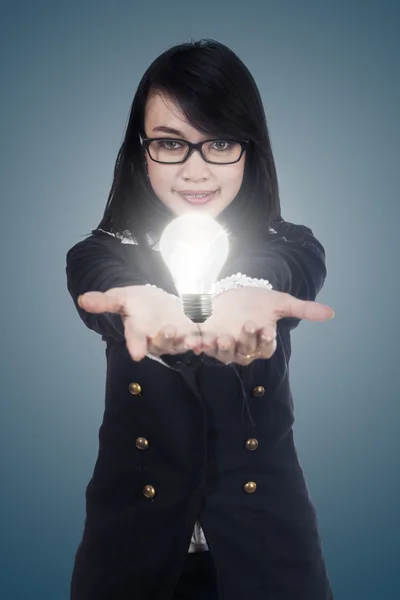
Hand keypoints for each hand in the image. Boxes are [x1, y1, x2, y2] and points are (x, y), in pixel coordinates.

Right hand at [77, 285, 200, 361]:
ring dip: (187, 342)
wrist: (158, 301)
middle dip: (165, 338)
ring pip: (181, 344)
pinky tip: (211, 339)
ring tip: (193, 338)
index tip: (137, 352)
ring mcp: (176, 340)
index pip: (135, 341)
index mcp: (138, 333)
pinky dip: (205, 341)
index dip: (136, 345)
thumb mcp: (122, 298)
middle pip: (161, 343)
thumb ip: (105, 301)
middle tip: (168, 330)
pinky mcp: (192, 335)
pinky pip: (199, 340)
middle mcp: (156, 340)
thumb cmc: (137, 302)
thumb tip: (82, 299)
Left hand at [196, 287, 334, 365]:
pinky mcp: (207, 341)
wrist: (232, 294)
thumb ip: (303, 309)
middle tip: (247, 324)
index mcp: (263, 343)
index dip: (265, 339)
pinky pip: (204, 347)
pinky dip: (198, 345)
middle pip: (245, 350)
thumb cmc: (258, 301)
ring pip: (224, 352)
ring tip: (219, 336)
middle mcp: (244, 349)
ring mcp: (225, 346)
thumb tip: (332, 313)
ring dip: (221, 346)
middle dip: (245, 338)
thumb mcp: (280, 302)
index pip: (266, 347)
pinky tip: (193, 341)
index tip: (267, 327)